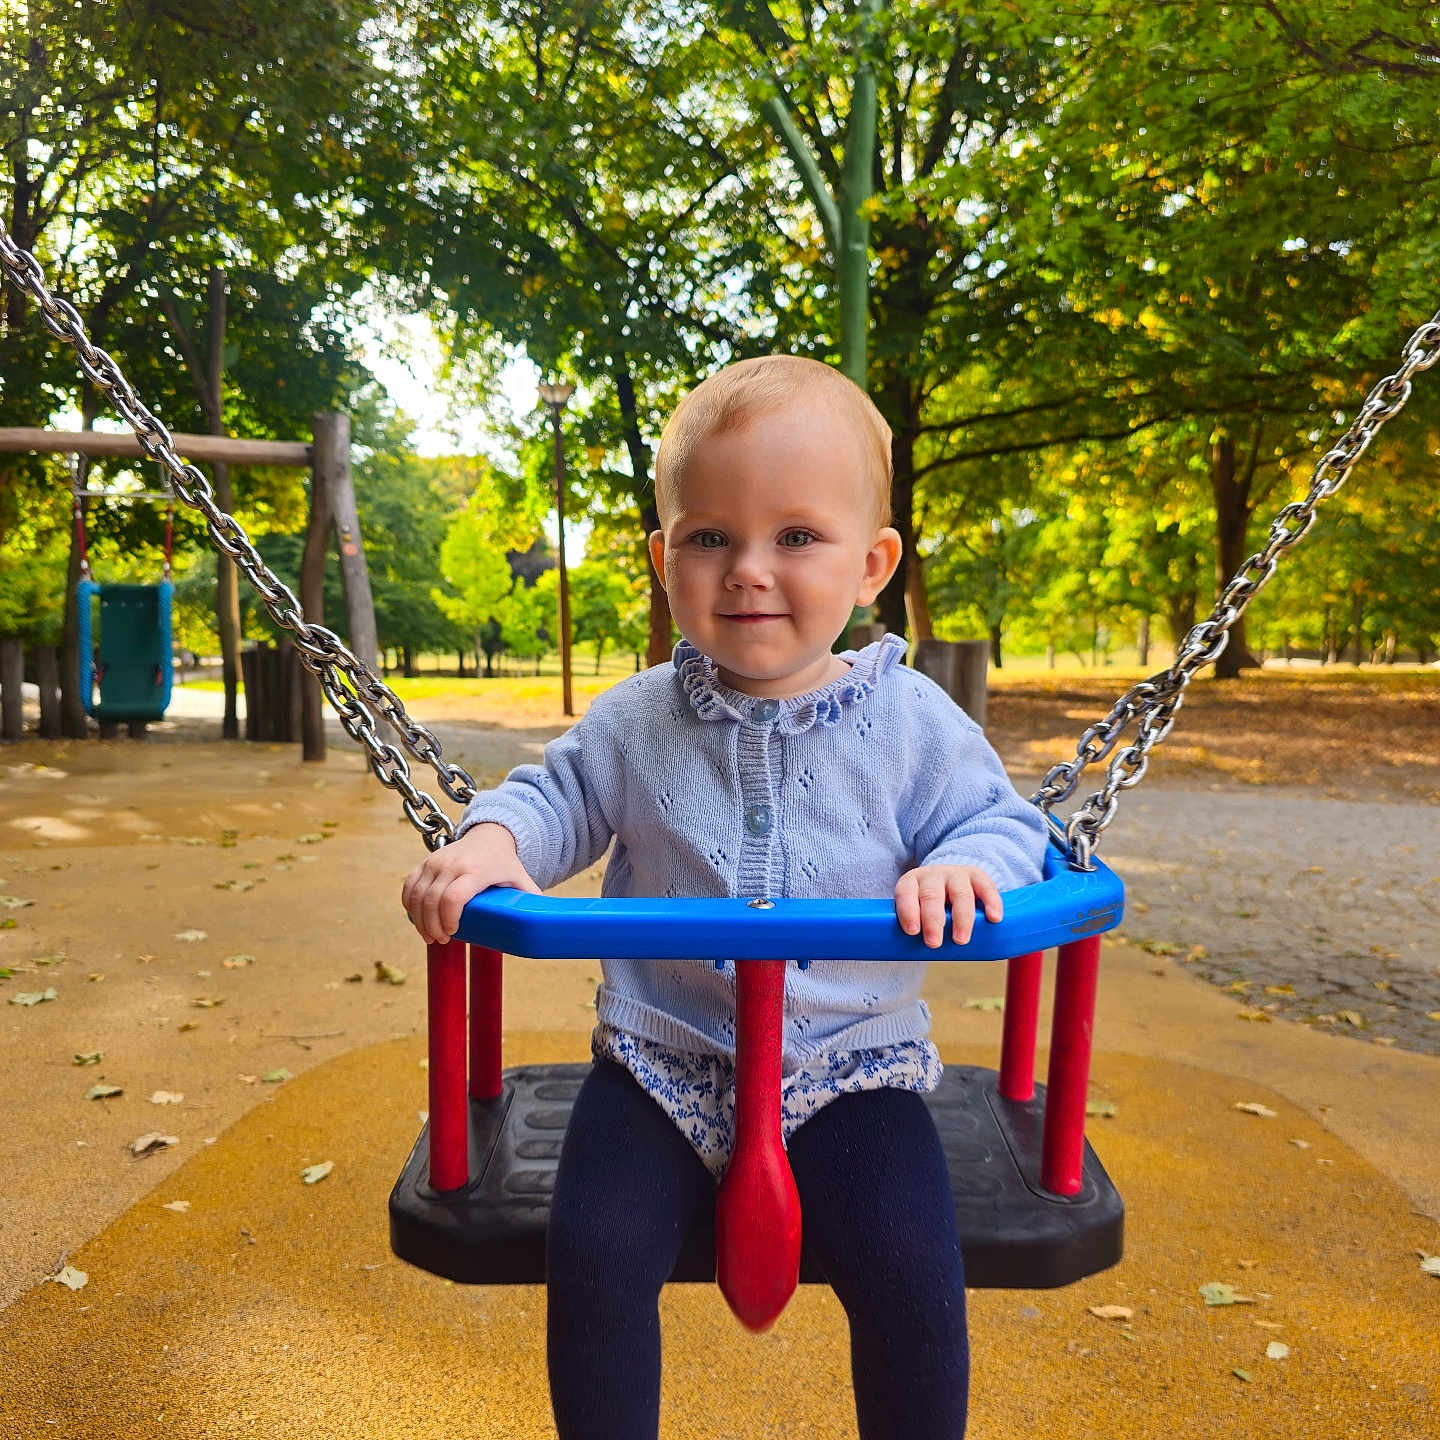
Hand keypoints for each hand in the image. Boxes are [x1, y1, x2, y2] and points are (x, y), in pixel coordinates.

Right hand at [400, 822, 540, 944]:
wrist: (489, 835)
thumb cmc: (505, 863)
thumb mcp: (521, 879)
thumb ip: (531, 900)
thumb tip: (543, 928)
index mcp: (475, 870)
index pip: (453, 898)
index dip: (448, 920)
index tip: (454, 933)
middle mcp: (452, 863)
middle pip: (432, 900)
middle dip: (432, 926)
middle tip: (441, 940)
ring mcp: (435, 861)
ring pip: (417, 895)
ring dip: (419, 920)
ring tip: (429, 936)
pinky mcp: (425, 861)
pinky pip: (409, 885)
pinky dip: (409, 904)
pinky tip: (416, 919)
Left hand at [894, 865, 1002, 947]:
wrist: (947, 883)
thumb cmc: (927, 908)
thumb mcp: (916, 912)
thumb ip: (915, 928)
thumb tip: (911, 956)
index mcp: (911, 883)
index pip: (905, 893)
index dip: (908, 911)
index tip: (913, 932)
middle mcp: (932, 876)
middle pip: (932, 895)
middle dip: (933, 920)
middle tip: (934, 943)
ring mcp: (955, 874)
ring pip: (960, 893)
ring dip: (961, 918)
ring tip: (960, 940)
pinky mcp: (977, 876)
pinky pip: (986, 887)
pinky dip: (991, 903)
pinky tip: (994, 918)